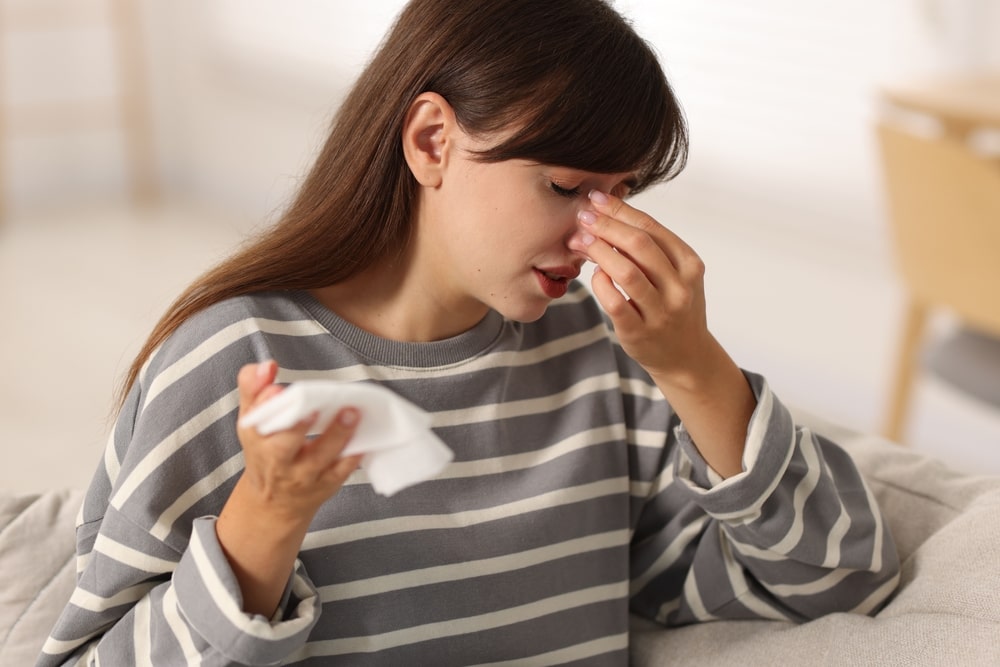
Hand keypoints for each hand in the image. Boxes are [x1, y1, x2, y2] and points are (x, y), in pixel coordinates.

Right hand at [217, 360, 362, 615]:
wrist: (273, 503)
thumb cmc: (266, 449)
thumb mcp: (252, 421)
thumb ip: (254, 388)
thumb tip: (266, 365)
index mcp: (256, 439)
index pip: (254, 420)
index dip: (264, 402)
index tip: (277, 389)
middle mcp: (276, 460)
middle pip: (284, 445)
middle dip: (298, 426)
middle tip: (315, 407)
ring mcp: (302, 475)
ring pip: (319, 457)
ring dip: (336, 435)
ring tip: (350, 412)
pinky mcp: (325, 484)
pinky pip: (341, 471)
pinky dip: (353, 455)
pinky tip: (365, 437)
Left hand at [568, 189, 711, 389]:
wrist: (686, 356)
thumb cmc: (674, 306)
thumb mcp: (675, 274)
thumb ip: (650, 248)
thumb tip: (607, 211)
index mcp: (689, 265)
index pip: (652, 227)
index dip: (620, 210)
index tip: (596, 199)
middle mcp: (679, 287)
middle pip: (639, 245)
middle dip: (606, 226)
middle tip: (582, 217)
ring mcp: (661, 312)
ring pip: (626, 272)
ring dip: (598, 251)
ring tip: (579, 241)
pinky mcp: (639, 332)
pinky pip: (614, 301)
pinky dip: (599, 283)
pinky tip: (594, 274)